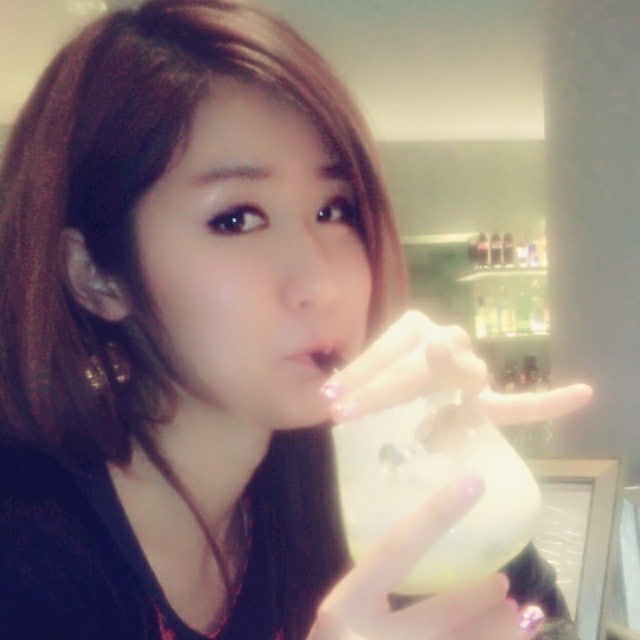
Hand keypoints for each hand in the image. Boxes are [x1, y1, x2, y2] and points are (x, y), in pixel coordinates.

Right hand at [308, 475, 545, 639]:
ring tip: (516, 620)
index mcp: (344, 607)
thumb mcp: (342, 620)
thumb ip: (375, 594)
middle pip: (440, 613)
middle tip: (503, 584)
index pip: (396, 548)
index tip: (473, 484)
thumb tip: (434, 567)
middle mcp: (366, 638)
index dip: (437, 514)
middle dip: (478, 597)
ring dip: (495, 634)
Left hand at [321, 310, 591, 423]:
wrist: (401, 379)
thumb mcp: (355, 375)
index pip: (389, 348)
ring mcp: (470, 368)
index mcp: (416, 327)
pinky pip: (520, 404)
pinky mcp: (485, 399)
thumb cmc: (374, 380)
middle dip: (382, 390)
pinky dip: (549, 402)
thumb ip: (350, 380)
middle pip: (422, 363)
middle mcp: (447, 339)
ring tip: (427, 427)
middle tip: (345, 412)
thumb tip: (326, 396)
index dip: (359, 371)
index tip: (330, 397)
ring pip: (462, 380)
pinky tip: (584, 393)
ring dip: (439, 404)